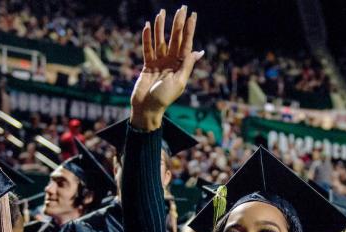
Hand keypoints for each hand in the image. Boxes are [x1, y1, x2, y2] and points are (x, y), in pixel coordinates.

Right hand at [129, 6, 203, 130]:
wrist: (146, 108)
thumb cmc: (164, 99)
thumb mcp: (179, 82)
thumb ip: (187, 65)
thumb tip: (199, 52)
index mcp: (180, 66)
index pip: (186, 43)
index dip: (189, 29)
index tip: (192, 15)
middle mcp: (171, 62)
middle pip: (175, 38)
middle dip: (178, 23)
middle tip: (181, 7)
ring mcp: (159, 63)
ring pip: (160, 41)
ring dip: (161, 27)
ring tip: (162, 12)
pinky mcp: (147, 65)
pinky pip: (148, 49)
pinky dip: (147, 38)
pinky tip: (148, 26)